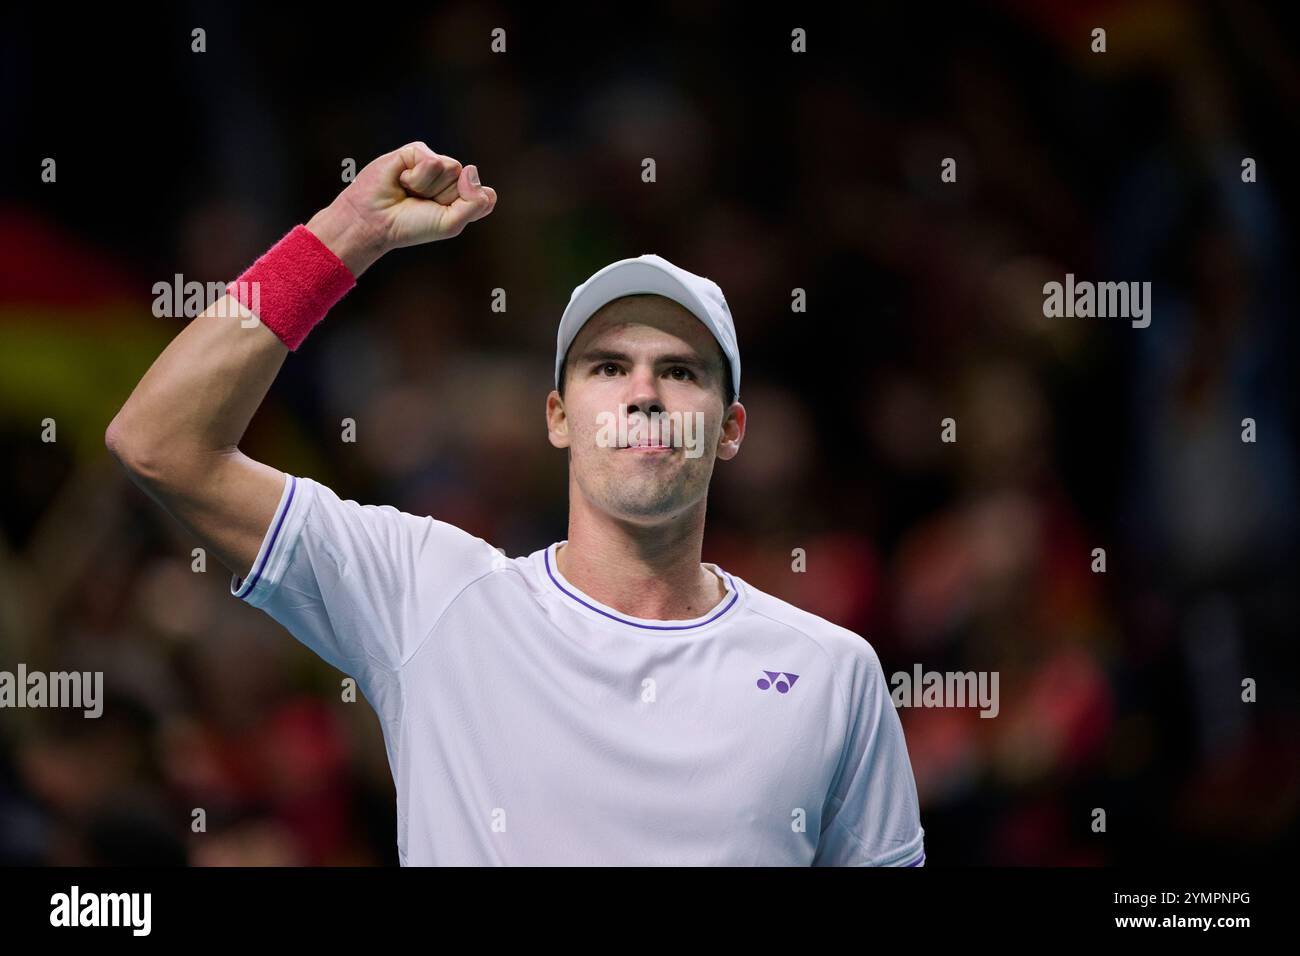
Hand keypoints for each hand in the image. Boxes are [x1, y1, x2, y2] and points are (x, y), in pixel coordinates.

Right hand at [307, 142, 496, 274]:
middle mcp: (451, 178)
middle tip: (421, 203)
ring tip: (410, 192)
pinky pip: (432, 162)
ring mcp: (434, 163)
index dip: (467, 209)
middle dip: (444, 198)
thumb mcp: (450, 223)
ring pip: (452, 168)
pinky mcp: (417, 151)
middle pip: (468, 182)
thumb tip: (471, 168)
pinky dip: (416, 177)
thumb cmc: (411, 225)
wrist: (375, 220)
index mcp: (463, 197)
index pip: (485, 196)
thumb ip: (474, 203)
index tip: (443, 217)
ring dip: (428, 187)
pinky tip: (401, 180)